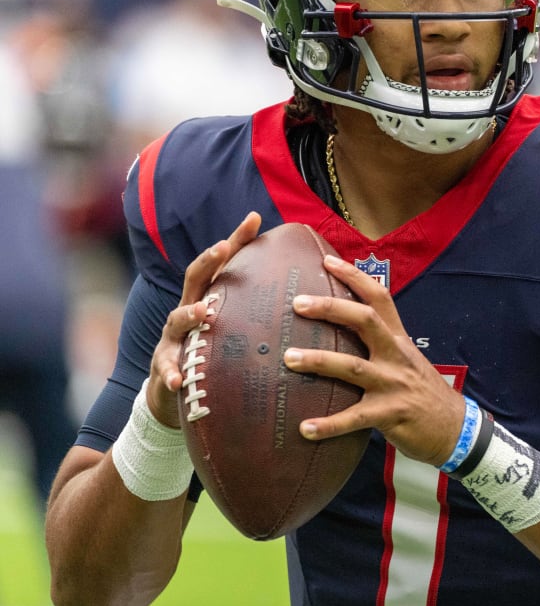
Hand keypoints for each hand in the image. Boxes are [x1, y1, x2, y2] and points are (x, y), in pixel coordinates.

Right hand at [145, 211, 261, 426]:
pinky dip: (171, 372)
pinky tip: (179, 379)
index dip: (237, 239)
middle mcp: (188, 309)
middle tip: (223, 247)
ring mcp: (174, 336)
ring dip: (189, 314)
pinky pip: (166, 368)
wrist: (177, 387)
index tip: (255, 218)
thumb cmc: (213, 349)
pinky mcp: (165, 365)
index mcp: (209, 297)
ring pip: (177, 319)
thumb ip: (260, 308)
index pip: (223, 263)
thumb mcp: (235, 326)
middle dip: (208, 261)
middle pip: (195, 278)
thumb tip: (307, 294)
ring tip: (203, 313)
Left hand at [284, 254, 463, 466]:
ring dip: (319, 360)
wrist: (454, 427)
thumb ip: (380, 344)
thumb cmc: (423, 391)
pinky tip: (305, 429)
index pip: (379, 297)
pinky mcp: (389, 414)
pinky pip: (354, 418)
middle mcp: (396, 356)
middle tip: (298, 303)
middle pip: (364, 321)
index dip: (355, 276)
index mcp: (399, 339)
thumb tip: (342, 330)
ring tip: (289, 358)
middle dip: (331, 308)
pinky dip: (329, 424)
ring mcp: (393, 384)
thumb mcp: (407, 359)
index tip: (327, 261)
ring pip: (352, 367)